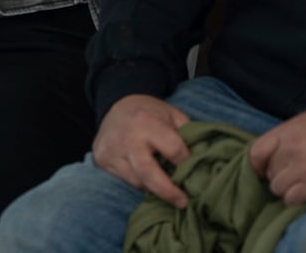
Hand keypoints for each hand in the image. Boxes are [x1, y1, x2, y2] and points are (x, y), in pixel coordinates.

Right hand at [92, 94, 192, 208]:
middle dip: (168, 191)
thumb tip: (203, 159)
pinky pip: (125, 180)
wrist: (115, 105)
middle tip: (183, 202)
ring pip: (137, 181)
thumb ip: (186, 133)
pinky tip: (146, 176)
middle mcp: (127, 138)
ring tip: (165, 185)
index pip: (173, 150)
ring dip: (154, 187)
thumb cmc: (149, 112)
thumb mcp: (171, 113)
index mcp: (147, 122)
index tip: (193, 169)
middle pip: (149, 174)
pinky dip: (139, 182)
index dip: (187, 162)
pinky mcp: (102, 160)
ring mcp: (111, 150)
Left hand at [249, 109, 305, 204]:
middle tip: (295, 174)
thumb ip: (294, 129)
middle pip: (269, 171)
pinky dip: (297, 199)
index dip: (258, 164)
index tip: (264, 169)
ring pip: (277, 187)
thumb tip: (280, 142)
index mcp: (289, 128)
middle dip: (279, 175)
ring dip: (288, 188)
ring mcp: (301, 166)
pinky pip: (291, 199)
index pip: (255, 151)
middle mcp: (290, 147)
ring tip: (303, 183)